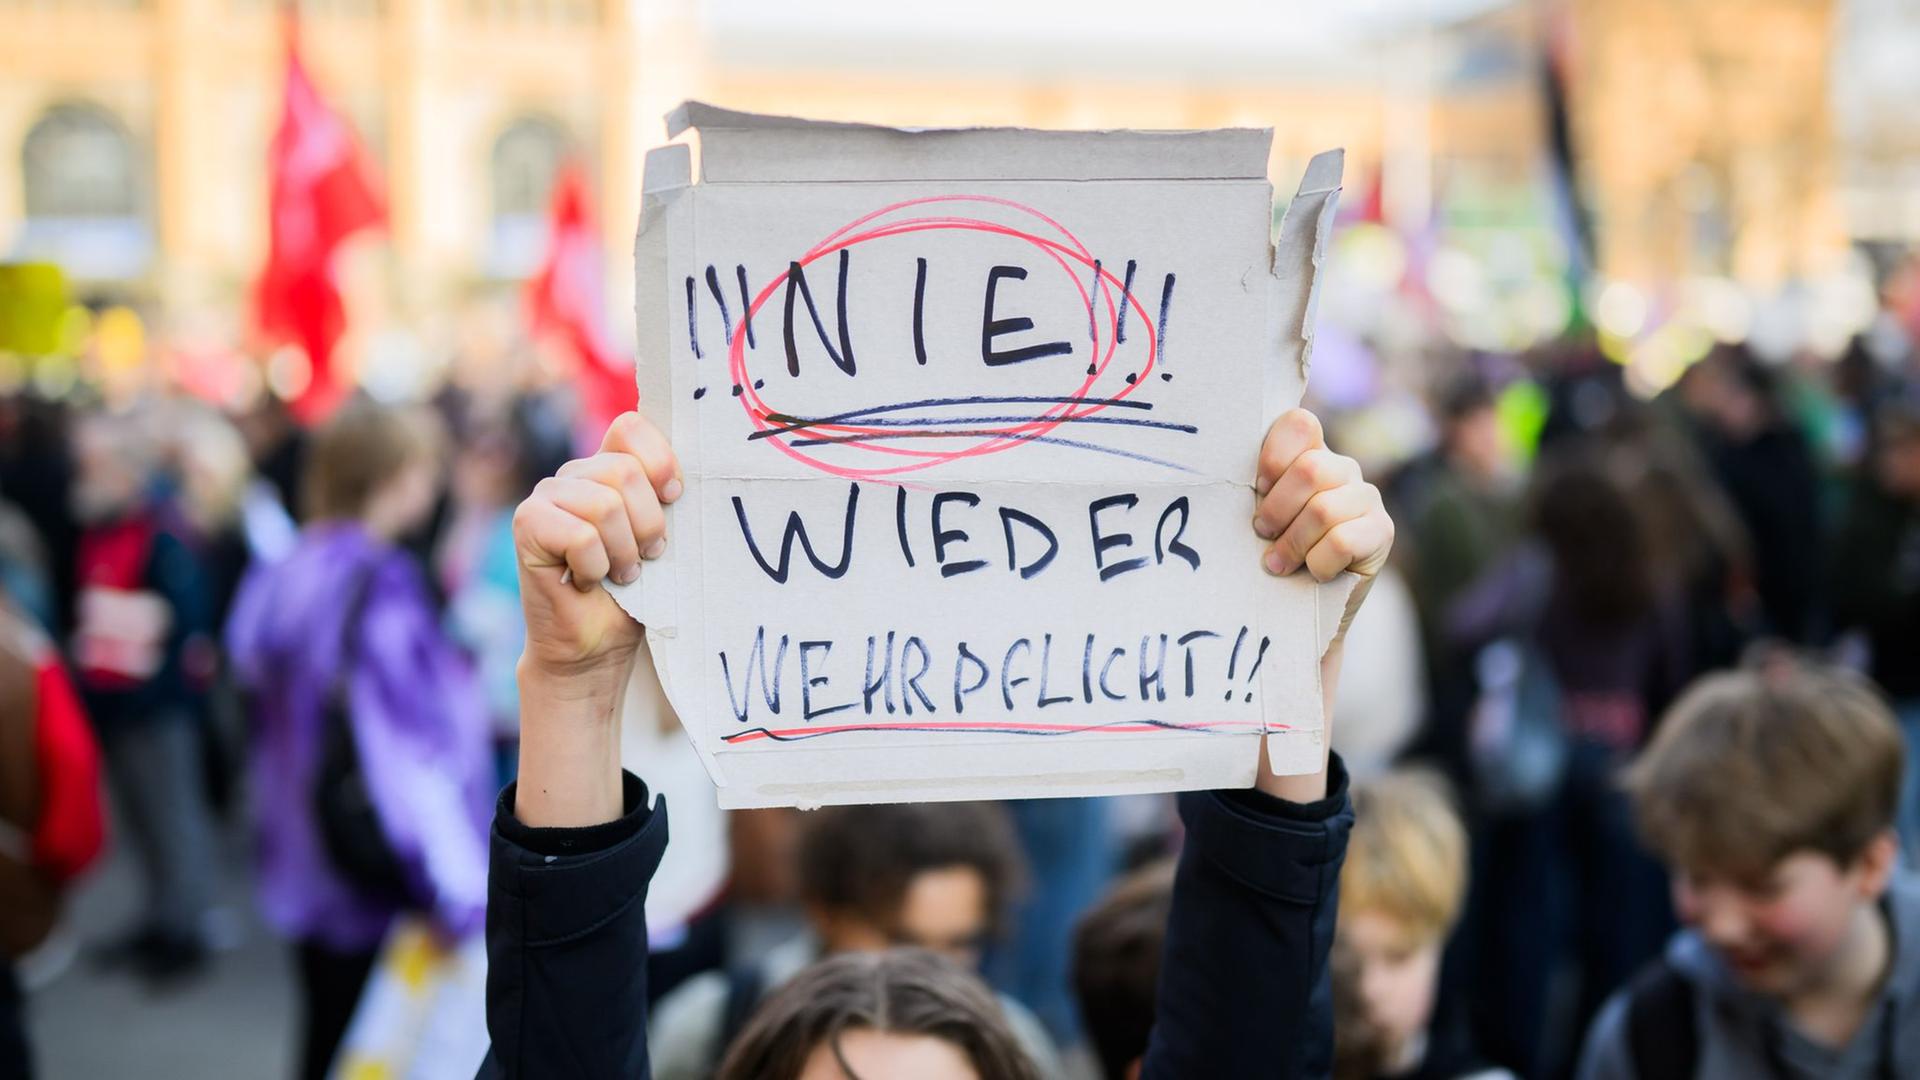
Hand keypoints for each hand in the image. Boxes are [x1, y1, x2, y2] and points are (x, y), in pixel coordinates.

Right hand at [511, 412, 680, 826]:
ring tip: (620, 572)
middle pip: (625, 472)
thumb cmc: (637, 593)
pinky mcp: (527, 523)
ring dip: (622, 551)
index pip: (632, 428)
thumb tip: (695, 471)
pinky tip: (589, 580)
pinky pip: (580, 533)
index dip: (659, 461)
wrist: (596, 647)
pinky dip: (596, 565)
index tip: (673, 498)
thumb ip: (666, 497)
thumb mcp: (663, 537)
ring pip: (605, 504)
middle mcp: (575, 474)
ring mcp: (546, 495)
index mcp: (608, 467)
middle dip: (647, 525)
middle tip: (645, 558)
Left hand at [1249, 408, 1393, 800]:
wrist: (1282, 624)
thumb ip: (1237, 489)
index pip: (1298, 422)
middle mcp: (1340, 470)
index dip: (1273, 454)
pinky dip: (1322, 560)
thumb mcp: (1240, 524)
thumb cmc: (1252, 566)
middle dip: (1278, 509)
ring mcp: (1365, 499)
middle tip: (1260, 536)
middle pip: (1312, 467)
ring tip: (1276, 565)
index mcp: (1303, 456)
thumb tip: (1181, 462)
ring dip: (1295, 541)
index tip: (1254, 487)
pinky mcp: (1380, 533)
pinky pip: (1350, 535)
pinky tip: (1312, 575)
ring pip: (1328, 503)